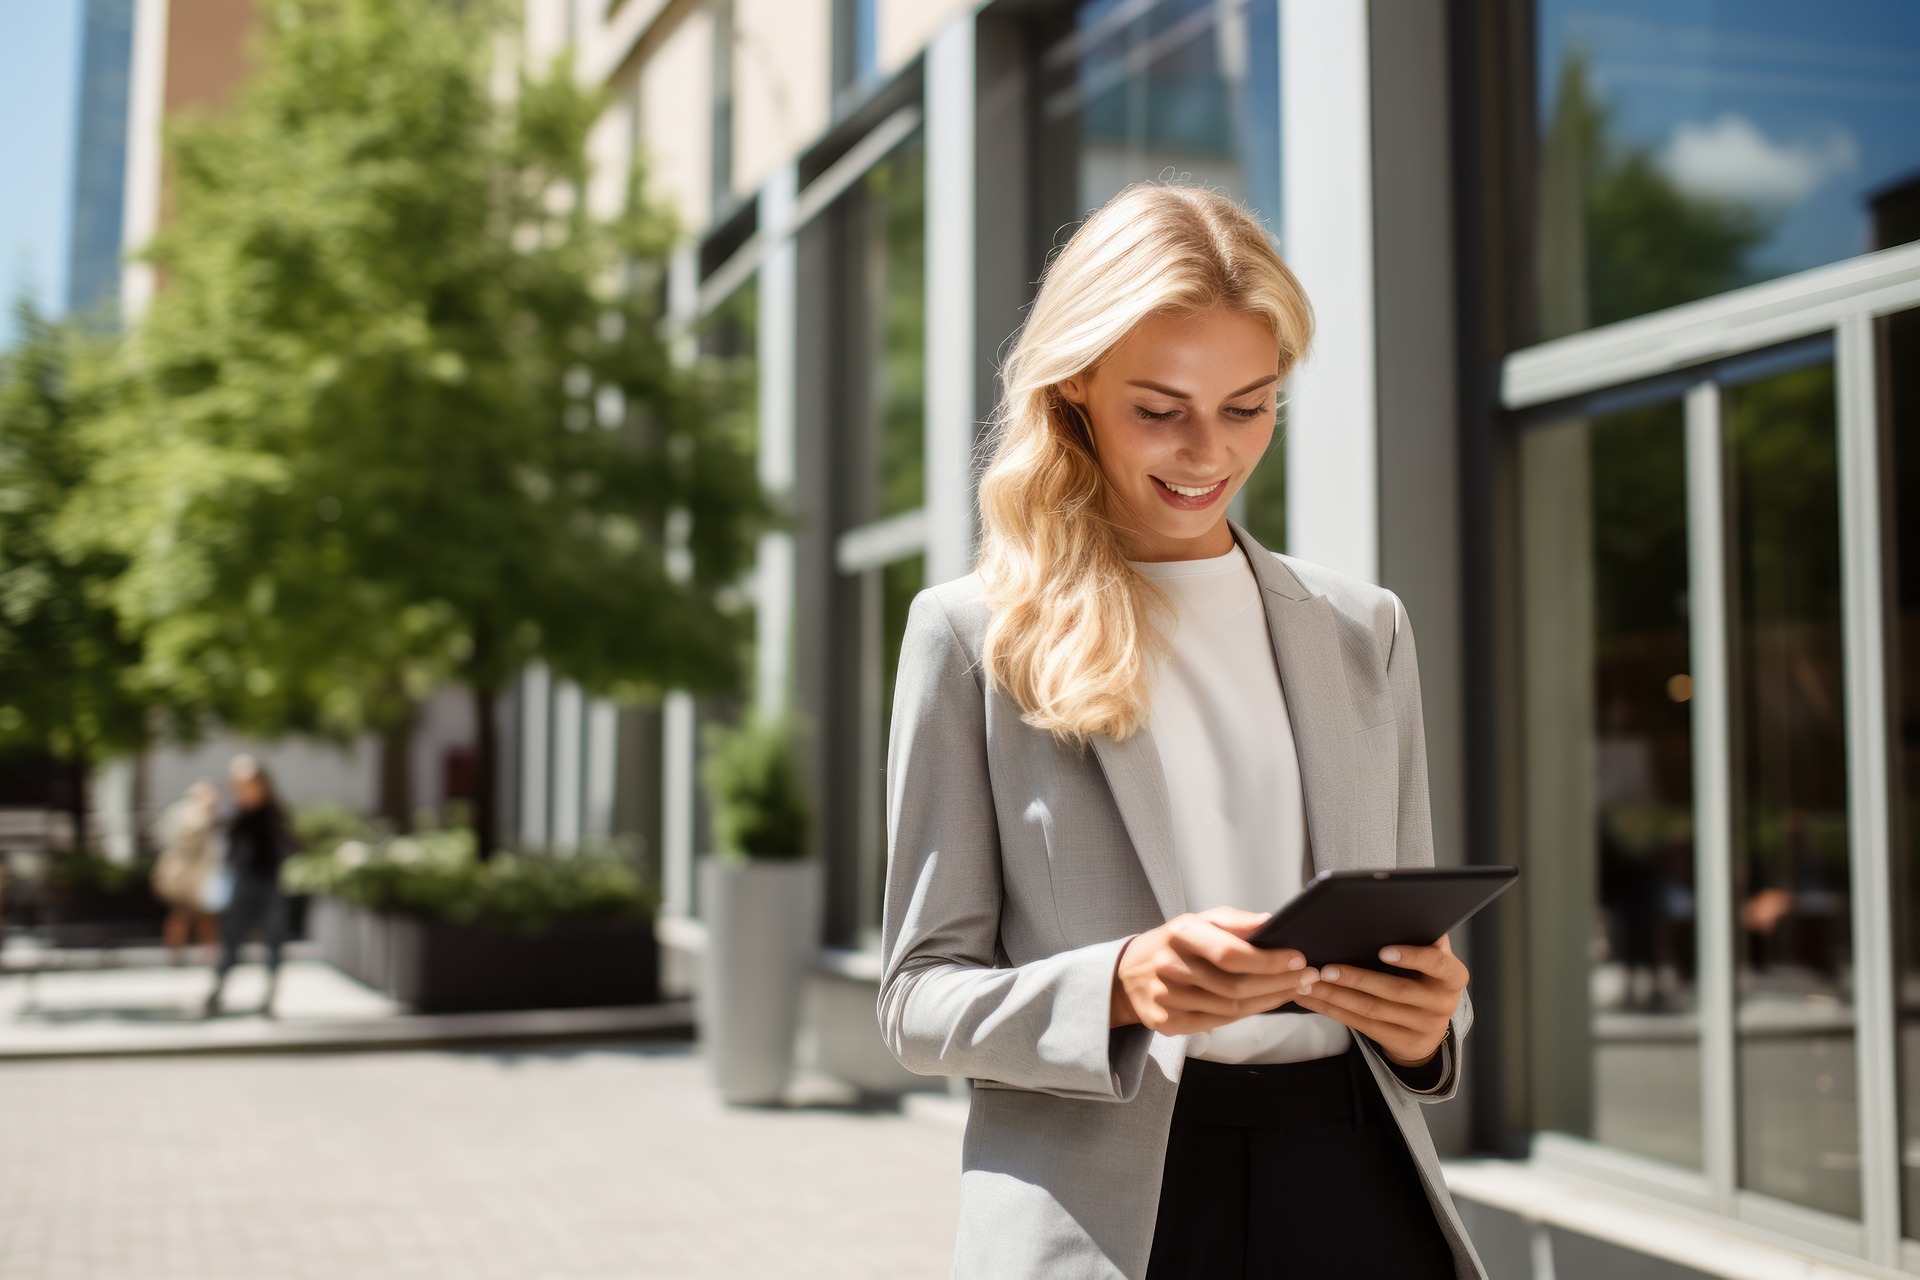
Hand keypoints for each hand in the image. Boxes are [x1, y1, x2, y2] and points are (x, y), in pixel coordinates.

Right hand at [1109, 907, 1319, 1033]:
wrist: (1127, 975)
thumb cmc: (1173, 944)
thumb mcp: (1198, 920)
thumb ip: (1235, 922)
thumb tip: (1271, 923)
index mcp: (1179, 934)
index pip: (1230, 953)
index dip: (1268, 959)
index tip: (1298, 957)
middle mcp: (1169, 966)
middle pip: (1235, 985)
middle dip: (1279, 981)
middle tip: (1308, 976)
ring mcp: (1166, 998)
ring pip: (1230, 1009)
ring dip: (1269, 1000)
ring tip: (1295, 988)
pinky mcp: (1166, 1022)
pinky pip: (1217, 1023)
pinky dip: (1247, 1014)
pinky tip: (1266, 1003)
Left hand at [1290, 933, 1467, 1066]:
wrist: (1429, 1027)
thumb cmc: (1423, 979)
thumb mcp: (1430, 960)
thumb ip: (1419, 938)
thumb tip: (1391, 909)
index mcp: (1452, 976)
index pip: (1437, 964)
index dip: (1411, 957)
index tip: (1382, 951)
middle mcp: (1442, 1003)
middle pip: (1396, 991)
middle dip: (1358, 979)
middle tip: (1327, 968)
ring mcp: (1424, 1028)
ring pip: (1373, 1010)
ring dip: (1337, 995)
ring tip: (1310, 983)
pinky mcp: (1403, 1043)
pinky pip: (1363, 1026)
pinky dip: (1334, 1011)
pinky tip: (1315, 999)